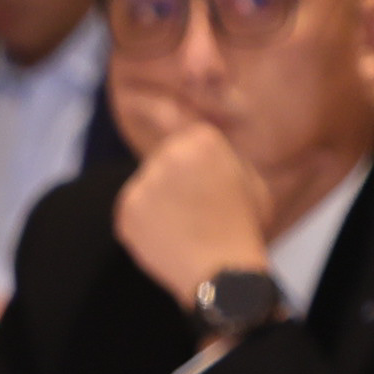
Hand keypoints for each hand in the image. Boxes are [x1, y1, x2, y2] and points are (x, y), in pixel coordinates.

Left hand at [115, 121, 278, 306]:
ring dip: (158, 203)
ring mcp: (143, 183)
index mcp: (202, 141)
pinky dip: (144, 225)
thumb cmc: (243, 228)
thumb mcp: (248, 180)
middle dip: (171, 179)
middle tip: (193, 208)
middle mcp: (168, 155)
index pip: (169, 116)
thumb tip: (204, 145)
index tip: (131, 100)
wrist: (223, 274)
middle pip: (161, 159)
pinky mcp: (125, 211)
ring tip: (185, 228)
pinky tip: (169, 239)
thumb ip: (223, 157)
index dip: (149, 107)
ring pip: (146, 187)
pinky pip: (132, 212)